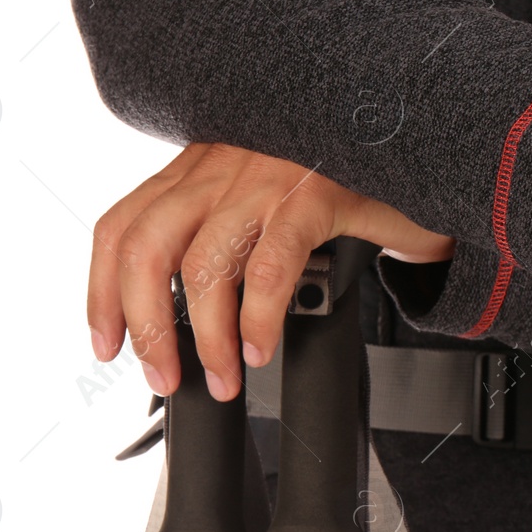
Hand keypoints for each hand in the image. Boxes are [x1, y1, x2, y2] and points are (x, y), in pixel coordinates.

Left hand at [89, 143, 453, 399]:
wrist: (431, 155)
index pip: (122, 224)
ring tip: (222, 377)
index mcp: (203, 165)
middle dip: (143, 324)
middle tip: (161, 376)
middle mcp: (224, 163)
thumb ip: (226, 236)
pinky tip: (261, 348)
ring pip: (202, 264)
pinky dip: (258, 319)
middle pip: (144, 246)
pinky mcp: (318, 192)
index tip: (106, 343)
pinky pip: (270, 267)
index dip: (100, 290)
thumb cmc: (351, 185)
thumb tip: (184, 318)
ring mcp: (268, 174)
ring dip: (206, 337)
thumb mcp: (270, 204)